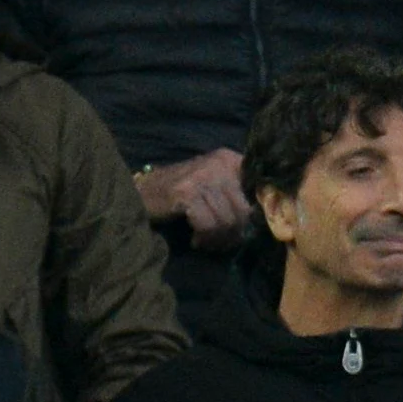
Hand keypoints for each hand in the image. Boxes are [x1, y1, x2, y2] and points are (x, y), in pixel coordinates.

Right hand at [137, 149, 252, 243]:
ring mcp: (202, 177)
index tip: (242, 228)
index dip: (255, 214)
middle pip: (243, 211)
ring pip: (226, 221)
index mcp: (229, 159)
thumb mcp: (213, 185)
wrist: (142, 194)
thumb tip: (260, 217)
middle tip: (219, 242)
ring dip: (217, 240)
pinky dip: (203, 238)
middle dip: (233, 234)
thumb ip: (236, 193)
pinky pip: (208, 225)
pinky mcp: (186, 193)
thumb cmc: (181, 195)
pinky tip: (195, 239)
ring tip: (205, 242)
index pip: (259, 188)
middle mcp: (219, 163)